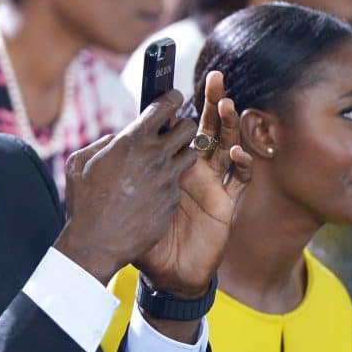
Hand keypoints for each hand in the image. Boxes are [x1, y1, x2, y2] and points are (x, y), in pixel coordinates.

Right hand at [55, 90, 197, 284]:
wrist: (96, 243)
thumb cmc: (84, 203)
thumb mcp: (80, 164)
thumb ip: (102, 144)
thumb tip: (118, 137)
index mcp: (131, 140)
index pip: (165, 105)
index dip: (171, 97)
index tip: (172, 97)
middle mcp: (154, 156)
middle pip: (187, 127)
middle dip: (182, 126)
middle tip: (173, 131)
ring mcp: (166, 179)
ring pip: (191, 154)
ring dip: (182, 152)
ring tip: (169, 158)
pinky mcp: (172, 200)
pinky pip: (179, 182)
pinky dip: (171, 181)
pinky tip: (157, 188)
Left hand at [136, 71, 251, 298]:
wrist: (164, 271)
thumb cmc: (140, 236)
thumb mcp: (123, 199)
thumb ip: (116, 171)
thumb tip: (109, 139)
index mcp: (167, 164)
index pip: (176, 127)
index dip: (179, 106)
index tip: (175, 84)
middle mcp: (192, 169)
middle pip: (205, 127)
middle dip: (211, 103)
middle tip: (213, 80)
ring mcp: (211, 184)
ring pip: (226, 145)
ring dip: (228, 124)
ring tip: (226, 104)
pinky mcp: (225, 203)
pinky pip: (241, 179)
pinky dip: (242, 163)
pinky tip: (235, 151)